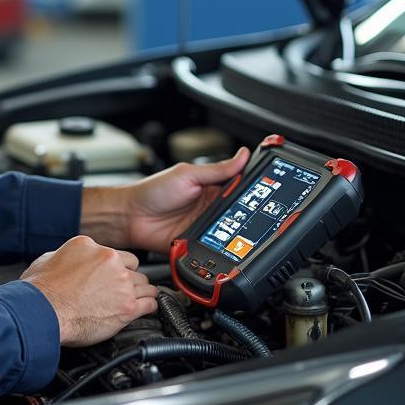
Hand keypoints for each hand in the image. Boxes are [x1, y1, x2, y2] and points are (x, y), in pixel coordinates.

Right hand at [21, 235, 157, 346]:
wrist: (42, 312)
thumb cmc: (40, 291)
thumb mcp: (48, 259)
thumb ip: (68, 257)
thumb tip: (68, 261)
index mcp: (90, 246)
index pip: (114, 254)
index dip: (114, 267)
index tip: (111, 276)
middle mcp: (109, 261)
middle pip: (132, 269)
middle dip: (128, 279)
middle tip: (120, 291)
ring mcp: (121, 283)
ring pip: (145, 285)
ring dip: (141, 293)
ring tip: (137, 300)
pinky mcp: (127, 306)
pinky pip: (150, 304)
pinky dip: (149, 307)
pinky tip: (145, 309)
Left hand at [81, 148, 249, 253]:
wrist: (130, 217)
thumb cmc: (152, 191)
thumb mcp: (187, 174)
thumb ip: (217, 169)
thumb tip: (243, 155)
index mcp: (212, 188)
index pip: (241, 188)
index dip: (256, 190)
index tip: (273, 189)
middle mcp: (212, 209)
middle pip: (242, 214)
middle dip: (252, 215)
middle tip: (263, 215)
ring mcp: (206, 228)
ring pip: (232, 233)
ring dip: (238, 233)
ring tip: (246, 231)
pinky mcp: (198, 245)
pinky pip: (215, 249)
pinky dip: (222, 249)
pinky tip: (228, 247)